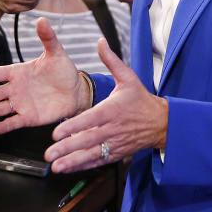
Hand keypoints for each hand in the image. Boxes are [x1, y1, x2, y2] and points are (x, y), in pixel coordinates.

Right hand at [0, 18, 83, 133]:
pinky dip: (4, 125)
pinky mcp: (30, 117)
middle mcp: (15, 89)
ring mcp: (21, 103)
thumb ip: (47, 37)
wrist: (77, 91)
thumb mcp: (56, 52)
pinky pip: (14, 122)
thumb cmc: (64, 71)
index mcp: (17, 72)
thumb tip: (42, 19)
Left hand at [45, 38, 167, 173]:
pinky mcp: (116, 153)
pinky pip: (97, 161)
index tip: (57, 133)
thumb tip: (100, 42)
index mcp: (113, 109)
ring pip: (91, 154)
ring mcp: (114, 143)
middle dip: (67, 148)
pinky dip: (82, 166)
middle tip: (49, 153)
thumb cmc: (142, 100)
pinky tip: (67, 169)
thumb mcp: (129, 77)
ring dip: (72, 161)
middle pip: (87, 140)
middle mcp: (112, 129)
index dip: (73, 127)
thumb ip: (111, 60)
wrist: (161, 123)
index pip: (90, 119)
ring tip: (55, 166)